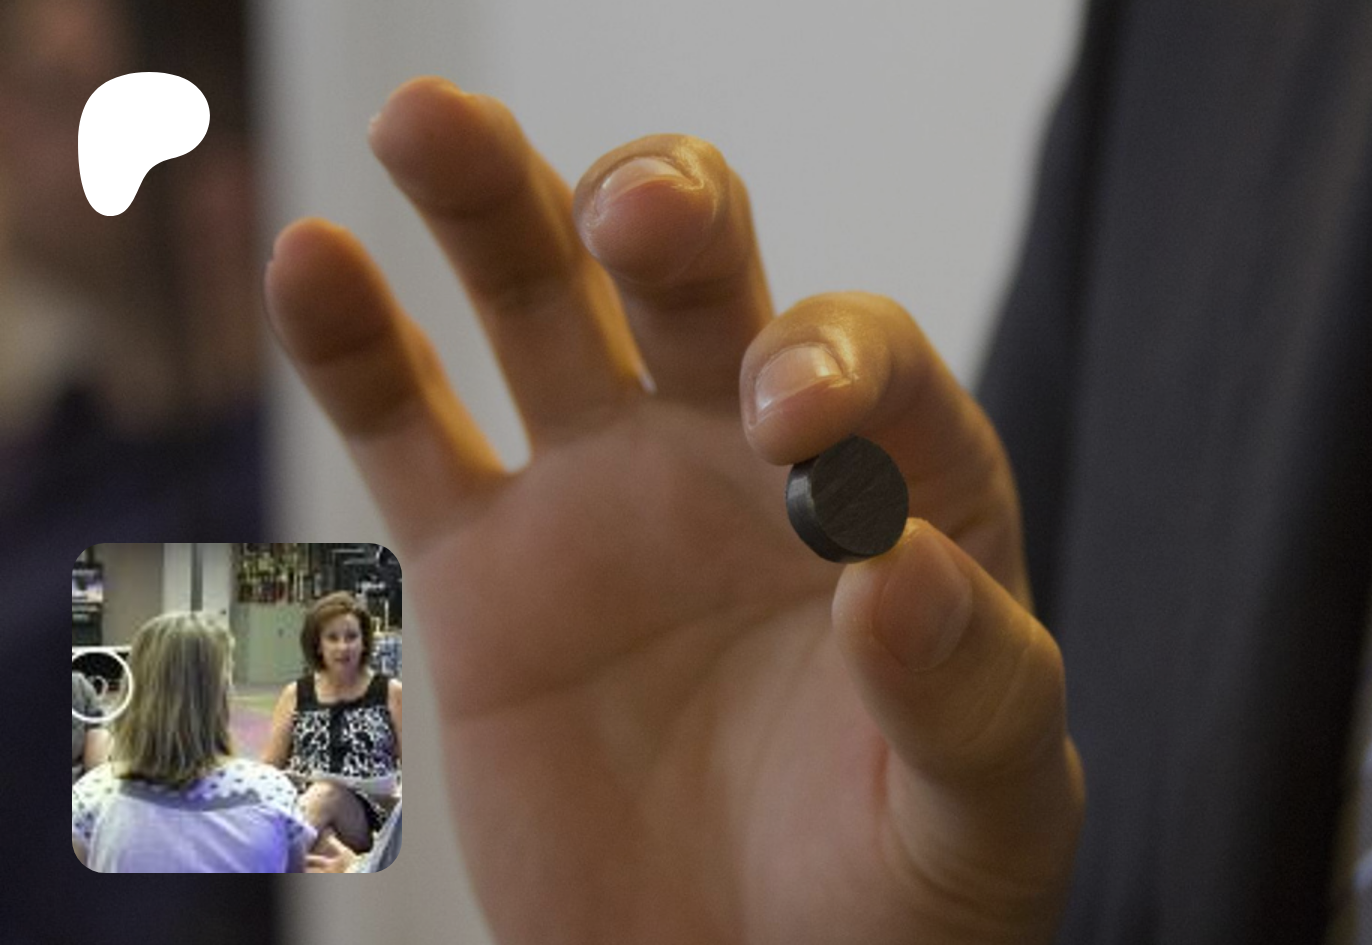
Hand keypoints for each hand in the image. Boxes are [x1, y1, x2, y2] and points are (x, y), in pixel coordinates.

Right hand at [263, 76, 1082, 944]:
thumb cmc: (906, 904)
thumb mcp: (980, 812)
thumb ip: (965, 688)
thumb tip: (894, 572)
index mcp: (896, 494)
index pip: (871, 373)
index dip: (834, 365)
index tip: (791, 428)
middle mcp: (748, 462)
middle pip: (702, 283)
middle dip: (669, 217)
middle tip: (638, 214)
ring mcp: (610, 501)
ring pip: (540, 309)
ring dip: (493, 205)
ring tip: (425, 119)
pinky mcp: (489, 576)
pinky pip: (409, 436)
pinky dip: (356, 349)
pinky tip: (315, 260)